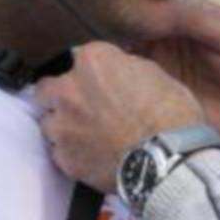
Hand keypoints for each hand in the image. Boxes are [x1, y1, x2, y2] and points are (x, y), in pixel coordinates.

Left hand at [36, 41, 202, 192]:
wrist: (168, 162)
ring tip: (88, 135)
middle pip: (47, 88)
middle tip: (84, 106)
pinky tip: (93, 156)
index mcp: (94, 61)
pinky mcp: (64, 158)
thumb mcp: (157, 75)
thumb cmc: (172, 116)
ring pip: (48, 122)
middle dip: (61, 96)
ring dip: (63, 126)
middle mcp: (68, 90)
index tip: (103, 81)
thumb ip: (126, 68)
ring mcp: (62, 126)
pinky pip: (59, 152)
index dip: (92, 71)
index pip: (79, 56)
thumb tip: (118, 70)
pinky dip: (72, 153)